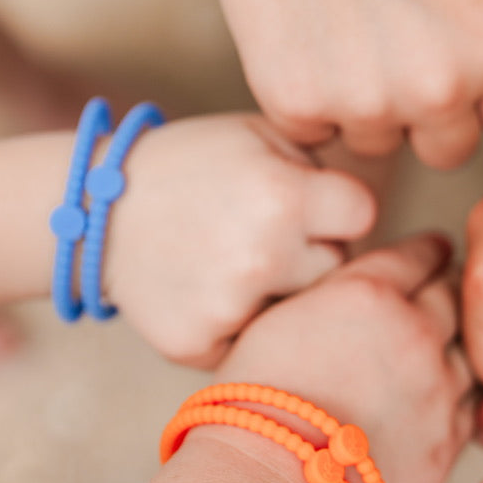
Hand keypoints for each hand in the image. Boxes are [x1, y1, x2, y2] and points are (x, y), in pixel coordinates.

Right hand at [105, 114, 374, 367]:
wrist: (94, 209)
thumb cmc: (193, 164)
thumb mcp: (260, 135)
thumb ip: (325, 162)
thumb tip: (387, 196)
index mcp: (284, 194)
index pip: (363, 214)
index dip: (339, 208)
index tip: (310, 204)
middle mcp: (261, 254)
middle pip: (338, 269)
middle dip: (315, 254)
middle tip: (266, 236)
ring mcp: (228, 306)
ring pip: (302, 311)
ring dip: (284, 295)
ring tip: (236, 263)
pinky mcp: (198, 345)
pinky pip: (257, 347)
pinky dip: (242, 329)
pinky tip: (210, 295)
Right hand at [208, 0, 482, 168]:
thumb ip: (481, 39)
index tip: (458, 71)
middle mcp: (441, 90)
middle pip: (448, 150)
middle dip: (427, 118)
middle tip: (393, 58)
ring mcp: (367, 105)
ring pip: (377, 143)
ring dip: (363, 108)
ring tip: (341, 33)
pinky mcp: (298, 106)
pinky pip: (314, 131)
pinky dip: (306, 99)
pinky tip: (301, 38)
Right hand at [214, 234, 473, 482]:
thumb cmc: (253, 405)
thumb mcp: (280, 321)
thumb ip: (332, 298)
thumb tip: (352, 293)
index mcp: (370, 292)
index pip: (421, 254)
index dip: (428, 252)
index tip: (435, 252)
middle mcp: (415, 331)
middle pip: (453, 295)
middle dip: (447, 290)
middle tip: (443, 293)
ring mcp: (438, 387)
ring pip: (466, 351)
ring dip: (453, 348)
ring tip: (434, 354)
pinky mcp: (447, 439)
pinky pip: (467, 405)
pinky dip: (455, 397)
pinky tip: (435, 400)